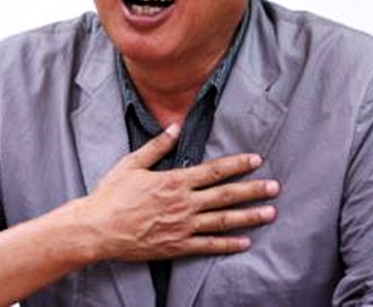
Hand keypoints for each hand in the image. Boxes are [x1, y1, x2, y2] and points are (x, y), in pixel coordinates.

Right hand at [83, 123, 278, 261]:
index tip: (255, 160)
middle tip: (274, 187)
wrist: (97, 228)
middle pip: (225, 196)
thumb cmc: (112, 194)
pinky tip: (245, 242)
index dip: (236, 165)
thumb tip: (176, 126)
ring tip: (270, 213)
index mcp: (174, 181)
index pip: (213, 171)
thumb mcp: (132, 163)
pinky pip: (208, 246)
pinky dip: (228, 245)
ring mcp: (182, 227)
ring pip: (223, 221)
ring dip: (249, 216)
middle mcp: (183, 204)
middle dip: (252, 190)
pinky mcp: (177, 246)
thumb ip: (157, 145)